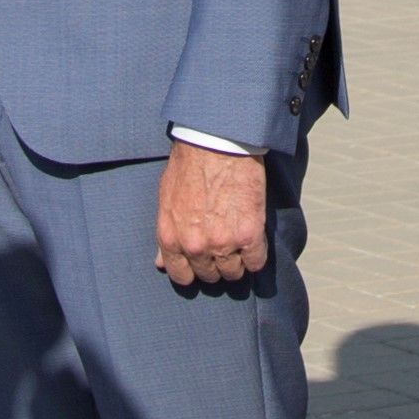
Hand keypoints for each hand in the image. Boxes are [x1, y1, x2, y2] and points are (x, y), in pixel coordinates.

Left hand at [155, 142, 268, 288]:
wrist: (216, 142)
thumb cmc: (189, 165)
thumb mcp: (166, 200)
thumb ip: (166, 234)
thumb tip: (161, 262)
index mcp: (171, 239)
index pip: (182, 276)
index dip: (193, 271)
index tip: (203, 263)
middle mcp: (195, 246)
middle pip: (210, 276)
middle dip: (216, 264)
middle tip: (223, 247)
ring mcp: (223, 243)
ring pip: (234, 273)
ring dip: (237, 262)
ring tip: (240, 245)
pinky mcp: (249, 234)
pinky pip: (256, 262)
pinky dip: (256, 256)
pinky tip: (253, 242)